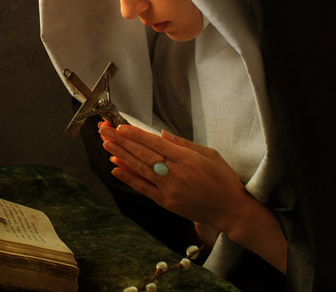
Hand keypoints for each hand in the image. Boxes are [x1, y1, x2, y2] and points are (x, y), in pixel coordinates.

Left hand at [99, 122, 287, 272]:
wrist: (230, 209)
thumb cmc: (223, 179)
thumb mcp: (210, 154)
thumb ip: (184, 144)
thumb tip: (161, 134)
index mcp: (187, 159)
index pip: (155, 143)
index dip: (136, 135)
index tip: (120, 127)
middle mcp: (175, 173)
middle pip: (143, 154)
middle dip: (121, 141)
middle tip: (104, 131)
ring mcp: (169, 189)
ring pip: (140, 169)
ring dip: (121, 156)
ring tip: (106, 145)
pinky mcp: (166, 202)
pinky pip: (143, 188)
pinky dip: (129, 178)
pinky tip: (115, 168)